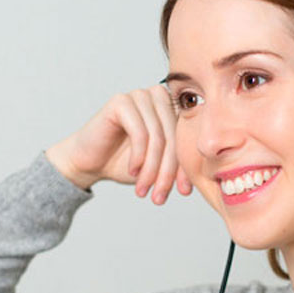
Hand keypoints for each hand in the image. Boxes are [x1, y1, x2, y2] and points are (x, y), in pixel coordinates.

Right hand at [45, 85, 192, 203]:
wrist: (89, 162)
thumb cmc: (125, 163)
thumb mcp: (159, 166)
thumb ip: (180, 164)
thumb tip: (204, 175)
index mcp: (173, 107)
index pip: (187, 138)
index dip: (186, 167)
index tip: (184, 192)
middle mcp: (158, 96)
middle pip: (174, 137)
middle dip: (168, 172)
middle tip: (159, 196)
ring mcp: (139, 96)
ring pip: (158, 137)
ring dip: (152, 169)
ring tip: (144, 189)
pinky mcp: (121, 102)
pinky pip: (140, 132)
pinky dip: (138, 156)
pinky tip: (132, 171)